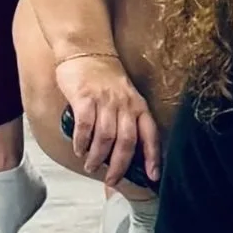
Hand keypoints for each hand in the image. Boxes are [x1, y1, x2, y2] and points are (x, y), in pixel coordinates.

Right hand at [53, 51, 159, 189]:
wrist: (87, 51)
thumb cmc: (106, 80)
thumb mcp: (125, 98)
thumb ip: (126, 120)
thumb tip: (123, 153)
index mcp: (139, 106)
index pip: (151, 135)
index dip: (153, 157)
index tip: (153, 177)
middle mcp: (125, 104)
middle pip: (127, 142)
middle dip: (120, 166)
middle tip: (111, 181)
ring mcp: (105, 100)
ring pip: (106, 137)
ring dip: (98, 157)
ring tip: (91, 167)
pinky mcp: (85, 97)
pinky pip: (85, 125)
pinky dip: (82, 142)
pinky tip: (79, 150)